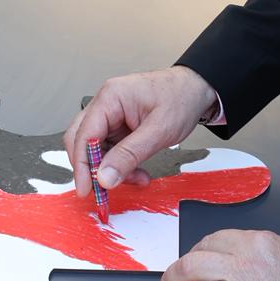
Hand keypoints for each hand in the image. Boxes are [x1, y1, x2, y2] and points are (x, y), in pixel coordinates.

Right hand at [63, 66, 216, 195]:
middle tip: (104, 191)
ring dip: (111, 169)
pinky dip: (121, 165)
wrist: (197, 89)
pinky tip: (138, 172)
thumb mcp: (159, 131)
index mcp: (111, 97)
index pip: (84, 135)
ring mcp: (111, 115)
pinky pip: (111, 150)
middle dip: (93, 168)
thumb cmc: (181, 98)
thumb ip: (129, 155)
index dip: (82, 165)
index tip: (87, 189)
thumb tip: (104, 177)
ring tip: (136, 178)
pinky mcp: (119, 125)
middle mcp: (106, 104)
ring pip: (97, 149)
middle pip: (82, 140)